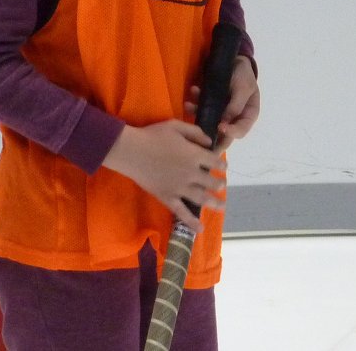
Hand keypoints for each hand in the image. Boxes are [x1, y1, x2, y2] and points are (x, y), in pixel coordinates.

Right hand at [102, 120, 226, 231]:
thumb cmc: (152, 136)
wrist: (132, 151)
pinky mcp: (168, 197)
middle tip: (221, 185)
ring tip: (221, 205)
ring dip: (214, 203)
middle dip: (219, 184)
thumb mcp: (175, 125)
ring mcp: (180, 188)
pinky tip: (200, 229)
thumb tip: (209, 141)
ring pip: (202, 198)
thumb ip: (195, 132)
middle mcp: (191, 173)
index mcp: (194, 155)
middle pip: (211, 182)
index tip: (223, 167)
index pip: (215, 162)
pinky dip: (191, 222)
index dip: (221, 165)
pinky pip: (182, 212)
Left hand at [186, 56, 259, 151]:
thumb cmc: (243, 74)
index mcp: (248, 115)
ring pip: (209, 119)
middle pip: (223, 133)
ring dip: (198, 113)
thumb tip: (225, 123)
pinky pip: (202, 106)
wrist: (234, 59)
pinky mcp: (211, 103)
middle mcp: (234, 116)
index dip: (231, 133)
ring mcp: (221, 110)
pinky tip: (193, 91)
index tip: (220, 128)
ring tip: (188, 106)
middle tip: (198, 140)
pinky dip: (195, 102)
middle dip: (210, 135)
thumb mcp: (244, 87)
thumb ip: (236, 105)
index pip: (241, 130)